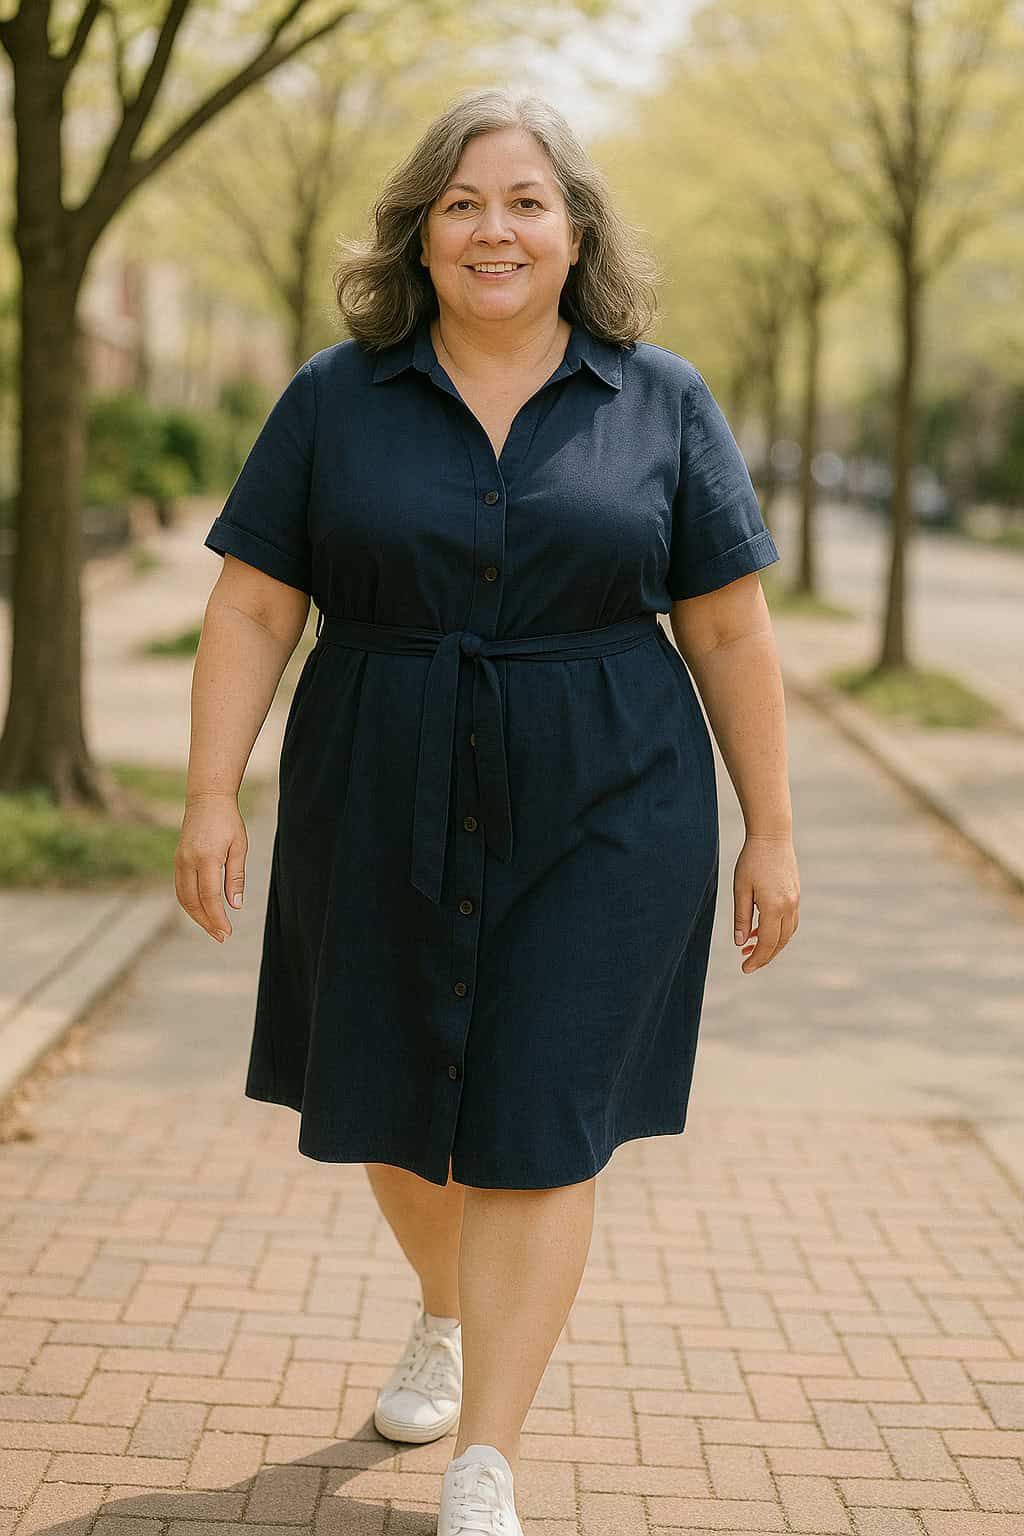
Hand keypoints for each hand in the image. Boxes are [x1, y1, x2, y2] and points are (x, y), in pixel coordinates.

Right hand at [174, 792, 247, 942]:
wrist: (206, 800)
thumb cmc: (228, 821)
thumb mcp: (239, 846)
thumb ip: (236, 877)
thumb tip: (235, 906)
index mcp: (206, 857)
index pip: (209, 896)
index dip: (217, 917)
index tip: (227, 931)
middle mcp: (188, 861)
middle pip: (193, 901)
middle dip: (206, 922)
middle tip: (221, 936)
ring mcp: (179, 861)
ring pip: (183, 897)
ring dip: (197, 916)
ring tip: (213, 928)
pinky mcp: (177, 861)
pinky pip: (181, 889)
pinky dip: (190, 904)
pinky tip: (202, 911)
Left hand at [733, 831, 798, 972]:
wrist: (772, 836)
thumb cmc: (751, 861)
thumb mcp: (740, 889)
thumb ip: (741, 917)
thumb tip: (740, 942)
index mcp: (774, 907)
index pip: (767, 943)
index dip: (757, 959)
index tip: (744, 969)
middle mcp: (789, 907)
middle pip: (780, 942)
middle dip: (764, 956)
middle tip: (747, 963)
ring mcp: (795, 901)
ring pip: (787, 933)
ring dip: (772, 944)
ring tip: (751, 947)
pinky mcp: (796, 895)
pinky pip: (790, 921)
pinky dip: (778, 931)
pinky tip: (761, 930)